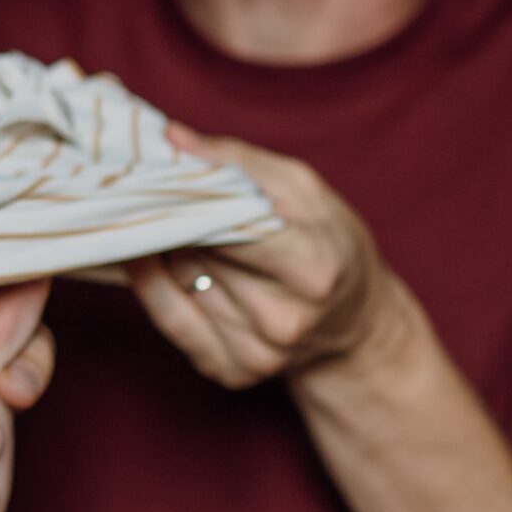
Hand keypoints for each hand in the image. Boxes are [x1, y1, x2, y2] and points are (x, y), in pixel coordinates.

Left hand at [125, 125, 404, 389]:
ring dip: (169, 251)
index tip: (159, 174)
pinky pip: (170, 321)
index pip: (230, 227)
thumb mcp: (306, 191)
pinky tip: (155, 262)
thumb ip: (240, 161)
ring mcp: (257, 353)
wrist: (356, 326)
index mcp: (313, 269)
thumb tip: (173, 139)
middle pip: (198, 253)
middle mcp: (284, 319)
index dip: (190, 198)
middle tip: (158, 193)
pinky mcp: (231, 372)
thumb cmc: (332, 246)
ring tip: (180, 229)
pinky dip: (157, 286)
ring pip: (179, 281)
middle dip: (176, 220)